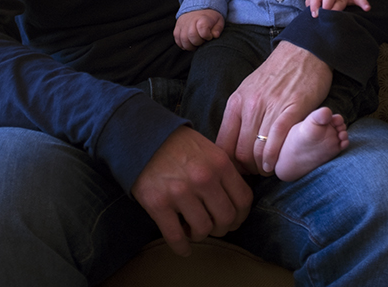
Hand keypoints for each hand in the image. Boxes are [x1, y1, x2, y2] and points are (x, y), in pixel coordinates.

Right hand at [130, 126, 252, 256]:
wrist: (143, 138)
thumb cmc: (179, 145)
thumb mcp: (210, 150)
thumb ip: (225, 172)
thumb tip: (238, 198)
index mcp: (220, 164)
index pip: (243, 200)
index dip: (241, 216)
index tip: (233, 220)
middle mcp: (204, 179)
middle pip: (226, 219)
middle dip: (221, 228)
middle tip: (213, 227)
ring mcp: (180, 192)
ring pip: (203, 230)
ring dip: (200, 235)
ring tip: (193, 229)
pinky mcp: (158, 204)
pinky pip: (175, 236)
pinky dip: (182, 247)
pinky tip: (183, 248)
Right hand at [174, 9, 224, 50]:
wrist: (198, 8)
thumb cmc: (210, 18)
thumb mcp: (218, 21)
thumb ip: (218, 29)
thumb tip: (215, 35)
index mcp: (203, 18)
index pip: (203, 28)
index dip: (207, 35)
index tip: (209, 36)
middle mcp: (191, 20)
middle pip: (192, 35)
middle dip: (198, 42)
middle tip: (202, 41)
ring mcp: (182, 24)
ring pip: (183, 39)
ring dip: (190, 46)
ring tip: (196, 44)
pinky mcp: (177, 28)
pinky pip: (177, 39)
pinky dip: (183, 45)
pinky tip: (189, 43)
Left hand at [215, 41, 331, 174]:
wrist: (302, 52)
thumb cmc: (276, 75)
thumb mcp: (248, 91)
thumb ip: (240, 116)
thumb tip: (232, 144)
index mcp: (236, 103)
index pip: (223, 143)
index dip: (229, 164)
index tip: (238, 171)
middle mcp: (250, 106)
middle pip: (241, 152)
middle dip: (248, 170)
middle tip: (256, 174)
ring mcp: (270, 107)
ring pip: (258, 150)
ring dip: (263, 167)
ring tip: (268, 170)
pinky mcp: (292, 108)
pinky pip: (277, 140)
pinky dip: (274, 157)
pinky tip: (275, 164)